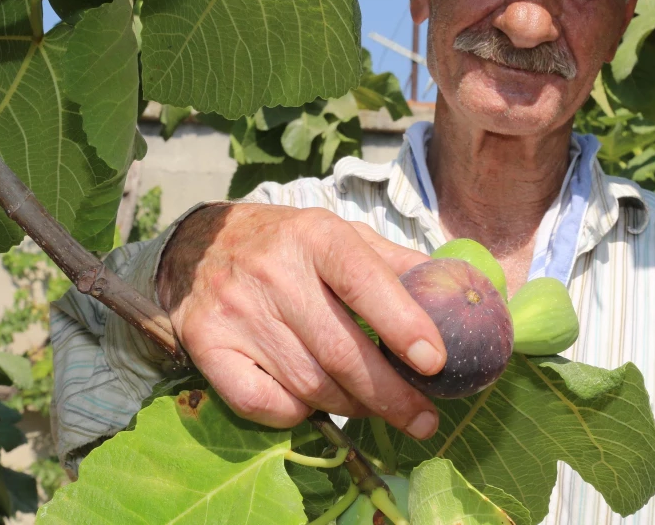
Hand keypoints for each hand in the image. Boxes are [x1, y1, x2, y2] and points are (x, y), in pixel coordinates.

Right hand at [156, 203, 445, 438]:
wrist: (198, 245)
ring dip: (352, 407)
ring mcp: (236, 311)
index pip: (363, 280)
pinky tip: (313, 404)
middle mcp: (273, 271)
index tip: (435, 362)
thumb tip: (456, 291)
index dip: (402, 323)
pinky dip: (295, 413)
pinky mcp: (207, 344)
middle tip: (425, 419)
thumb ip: (395, 264)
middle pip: (340, 350)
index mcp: (316, 236)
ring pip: (308, 383)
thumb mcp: (340, 235)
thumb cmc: (288, 244)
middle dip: (391, 394)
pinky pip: (261, 402)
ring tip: (377, 410)